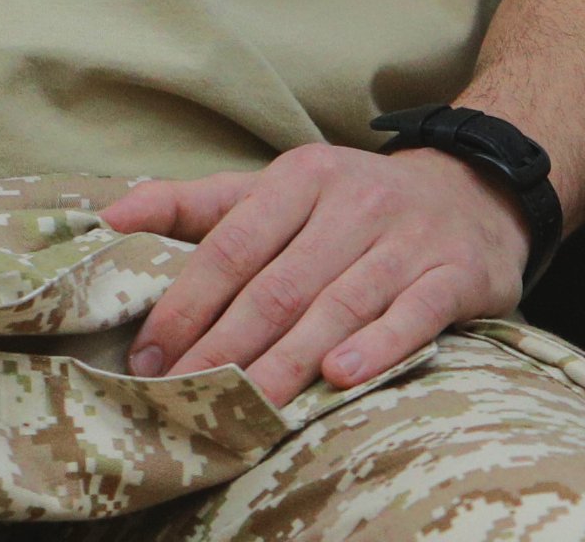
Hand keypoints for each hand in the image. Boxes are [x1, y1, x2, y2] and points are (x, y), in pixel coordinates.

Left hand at [99, 144, 531, 401]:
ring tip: (247, 406)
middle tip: (186, 397)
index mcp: (303, 177)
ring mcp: (408, 239)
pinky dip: (378, 344)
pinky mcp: (455, 273)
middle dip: (226, 347)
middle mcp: (356, 202)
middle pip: (279, 285)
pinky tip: (341, 375)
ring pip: (339, 305)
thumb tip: (110, 219)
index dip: (186, 305)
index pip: (232, 245)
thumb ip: (199, 204)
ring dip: (288, 360)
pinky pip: (414, 312)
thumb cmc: (353, 204)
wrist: (474, 191)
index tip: (149, 357)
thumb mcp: (282, 188)